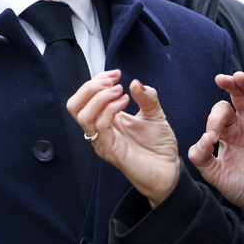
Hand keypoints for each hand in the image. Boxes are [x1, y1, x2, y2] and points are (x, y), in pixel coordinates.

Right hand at [67, 70, 180, 207]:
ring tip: (120, 91)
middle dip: (90, 87)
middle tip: (112, 81)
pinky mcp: (111, 151)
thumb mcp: (155, 114)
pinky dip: (110, 109)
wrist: (169, 170)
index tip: (117, 74)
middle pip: (74, 105)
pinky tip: (126, 102)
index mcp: (106, 119)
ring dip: (100, 97)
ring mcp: (103, 141)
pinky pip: (99, 127)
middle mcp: (100, 130)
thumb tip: (134, 82)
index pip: (85, 97)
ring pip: (82, 115)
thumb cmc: (159, 145)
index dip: (96, 80)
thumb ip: (146, 97)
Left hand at [188, 71, 243, 213]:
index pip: (221, 114)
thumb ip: (202, 157)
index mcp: (228, 132)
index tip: (212, 137)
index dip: (214, 120)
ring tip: (239, 77)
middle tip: (222, 78)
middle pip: (239, 98)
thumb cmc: (239, 187)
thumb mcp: (215, 174)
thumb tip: (202, 139)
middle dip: (231, 86)